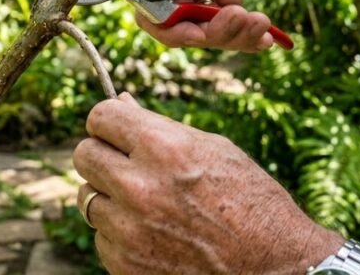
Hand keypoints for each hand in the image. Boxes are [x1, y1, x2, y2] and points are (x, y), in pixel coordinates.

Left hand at [74, 94, 340, 274]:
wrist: (275, 268)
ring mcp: (129, 230)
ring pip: (88, 198)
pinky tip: (155, 235)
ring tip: (149, 204)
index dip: (109, 122)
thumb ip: (159, 128)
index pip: (100, 117)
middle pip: (83, 155)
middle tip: (126, 165)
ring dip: (110, 198)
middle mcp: (139, 187)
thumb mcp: (213, 150)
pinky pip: (102, 238)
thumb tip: (121, 102)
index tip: (117, 131)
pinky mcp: (125, 265)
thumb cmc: (251, 202)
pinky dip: (120, 235)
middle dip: (103, 156)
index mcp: (163, 147)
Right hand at [137, 0, 277, 50]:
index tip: (195, 32)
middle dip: (208, 32)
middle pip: (177, 26)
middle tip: (240, 20)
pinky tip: (265, 36)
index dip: (165, 24)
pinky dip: (246, 37)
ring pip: (205, 32)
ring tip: (261, 23)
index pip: (147, 2)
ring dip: (232, 36)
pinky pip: (228, 28)